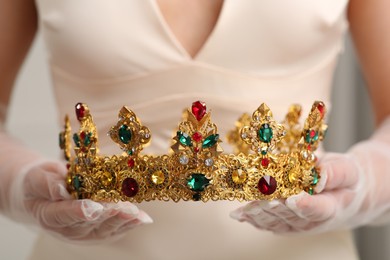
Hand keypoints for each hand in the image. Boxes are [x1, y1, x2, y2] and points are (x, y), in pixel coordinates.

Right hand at [14, 161, 152, 241]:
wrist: (43, 195)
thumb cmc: (39, 183)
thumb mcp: (37, 177)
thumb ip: (48, 183)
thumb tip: (62, 190)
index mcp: (49, 215)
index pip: (64, 215)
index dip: (81, 211)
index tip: (95, 207)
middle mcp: (67, 230)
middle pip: (90, 223)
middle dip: (109, 215)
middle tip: (125, 209)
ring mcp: (84, 233)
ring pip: (105, 229)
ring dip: (123, 221)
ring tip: (138, 214)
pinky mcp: (97, 232)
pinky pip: (114, 229)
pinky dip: (129, 224)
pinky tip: (143, 219)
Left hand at [230, 153, 364, 233]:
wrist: (345, 195)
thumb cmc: (346, 178)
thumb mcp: (347, 170)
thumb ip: (334, 173)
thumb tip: (318, 176)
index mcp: (331, 207)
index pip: (317, 208)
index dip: (304, 205)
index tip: (292, 199)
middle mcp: (313, 220)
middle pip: (291, 216)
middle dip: (274, 207)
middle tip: (261, 199)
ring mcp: (297, 225)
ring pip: (276, 221)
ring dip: (260, 214)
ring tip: (246, 208)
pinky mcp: (286, 224)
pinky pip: (268, 223)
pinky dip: (253, 219)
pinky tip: (238, 215)